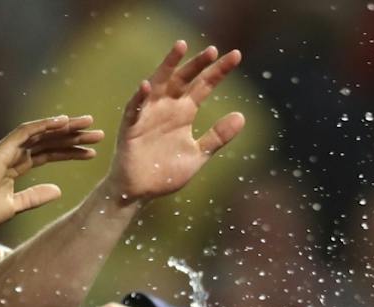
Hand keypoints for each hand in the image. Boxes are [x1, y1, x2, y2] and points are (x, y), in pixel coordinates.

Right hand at [0, 116, 105, 239]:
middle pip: (49, 140)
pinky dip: (43, 125)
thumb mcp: (15, 205)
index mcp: (17, 165)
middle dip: (74, 135)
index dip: (70, 151)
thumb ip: (35, 196)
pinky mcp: (1, 150)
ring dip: (65, 127)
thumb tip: (58, 191)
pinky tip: (62, 122)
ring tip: (88, 124)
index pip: (49, 153)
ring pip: (41, 132)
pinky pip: (25, 132)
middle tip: (98, 132)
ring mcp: (8, 149)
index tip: (92, 151)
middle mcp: (14, 153)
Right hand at [107, 41, 246, 202]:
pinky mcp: (131, 127)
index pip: (203, 85)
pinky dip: (140, 98)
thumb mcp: (198, 154)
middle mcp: (167, 107)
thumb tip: (242, 116)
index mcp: (184, 112)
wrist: (140, 191)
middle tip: (214, 50)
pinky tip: (147, 85)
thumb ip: (217, 136)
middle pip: (184, 79)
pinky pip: (135, 109)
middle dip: (198, 64)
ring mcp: (148, 114)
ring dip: (168, 65)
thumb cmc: (165, 171)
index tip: (236, 55)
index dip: (218, 71)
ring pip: (159, 83)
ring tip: (181, 47)